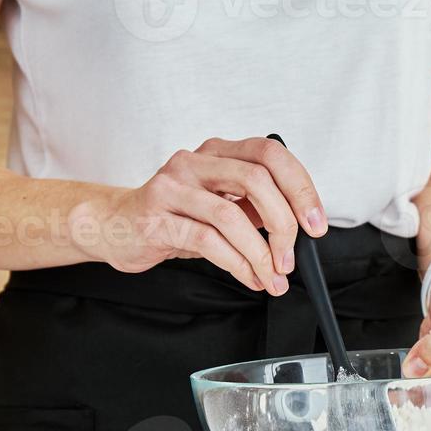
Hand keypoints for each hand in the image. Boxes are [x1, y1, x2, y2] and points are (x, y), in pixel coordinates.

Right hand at [67, 137, 325, 295]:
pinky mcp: (157, 216)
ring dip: (260, 254)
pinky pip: (208, 241)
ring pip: (232, 215)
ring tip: (271, 277)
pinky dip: (237, 264)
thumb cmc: (174, 217)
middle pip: (257, 180)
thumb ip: (255, 207)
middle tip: (291, 258)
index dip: (301, 188)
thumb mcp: (220, 204)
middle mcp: (195, 161)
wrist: (115, 226)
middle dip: (284, 225)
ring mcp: (173, 186)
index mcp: (218, 152)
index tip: (316, 224)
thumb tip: (299, 230)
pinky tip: (248, 277)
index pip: (271, 154)